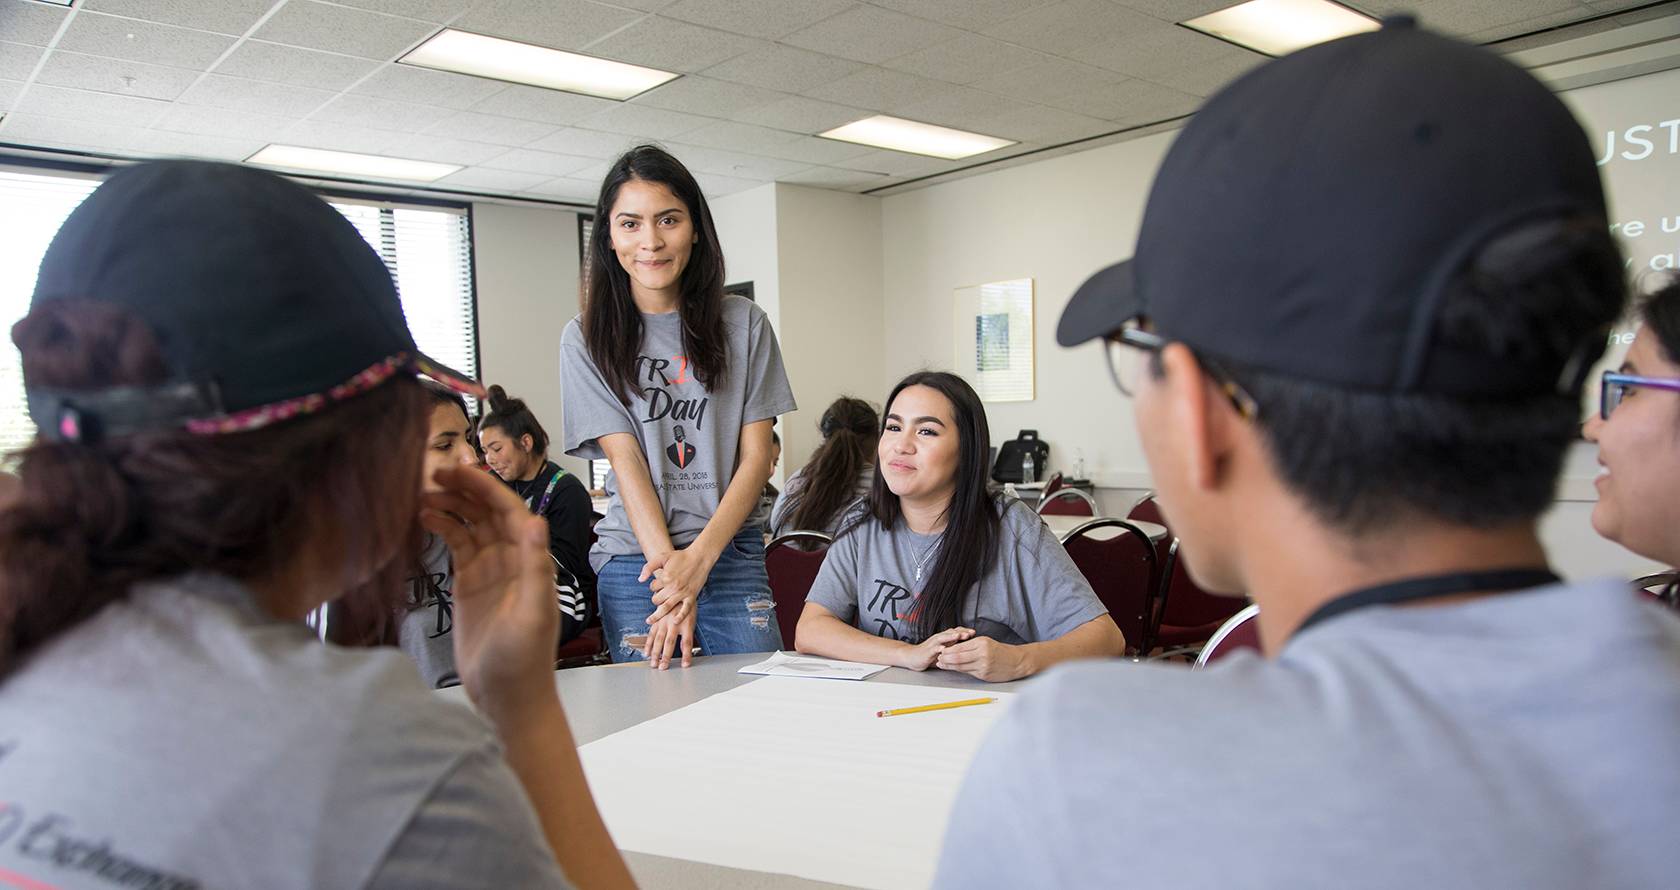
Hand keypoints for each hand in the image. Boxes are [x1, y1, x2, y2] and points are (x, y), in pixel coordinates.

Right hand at [420, 464, 559, 729]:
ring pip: (470, 524)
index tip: (458, 471)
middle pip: (488, 511)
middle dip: (464, 489)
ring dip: (450, 505)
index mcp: (531, 560)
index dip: (485, 487)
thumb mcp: (532, 614)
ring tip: (420, 492)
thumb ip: (535, 568)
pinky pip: (457, 545)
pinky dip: (441, 528)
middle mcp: (513, 559)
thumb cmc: (524, 661)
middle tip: (431, 473)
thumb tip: (536, 522)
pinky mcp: (469, 584)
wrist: (507, 697)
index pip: (509, 510)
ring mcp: (490, 570)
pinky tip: (422, 517)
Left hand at [644, 544, 717, 623]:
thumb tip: (640, 580)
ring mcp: (682, 593)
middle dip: (655, 599)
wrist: (700, 557)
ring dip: (658, 614)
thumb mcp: (662, 557)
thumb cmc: (681, 556)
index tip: (657, 584)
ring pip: (666, 607)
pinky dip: (680, 616)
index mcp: (665, 578)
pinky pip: (685, 609)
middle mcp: (673, 587)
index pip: (652, 588)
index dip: (653, 586)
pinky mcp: (691, 596)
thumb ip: (649, 567)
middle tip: (658, 597)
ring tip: (651, 620)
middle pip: (657, 599)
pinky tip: (675, 622)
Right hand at [644, 605, 697, 669]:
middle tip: (662, 667)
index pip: (688, 642)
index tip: (685, 665)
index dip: (687, 655)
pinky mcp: (657, 621)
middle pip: (670, 643)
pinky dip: (648, 644)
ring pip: (659, 640)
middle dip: (666, 656)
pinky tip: (646, 653)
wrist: (677, 592)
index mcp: (686, 624)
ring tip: (653, 664)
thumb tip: (685, 650)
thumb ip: (687, 637)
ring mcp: (664, 622)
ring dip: (655, 653)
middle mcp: (674, 624)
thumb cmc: (686, 609)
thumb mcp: (691, 621)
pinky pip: (652, 634)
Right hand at [898, 627, 974, 671]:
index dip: (965, 631)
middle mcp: (939, 639)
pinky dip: (939, 648)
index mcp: (944, 638)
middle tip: (970, 632)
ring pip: (943, 638)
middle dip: (961, 632)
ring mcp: (933, 644)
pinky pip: (934, 649)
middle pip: (951, 632)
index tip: (974, 632)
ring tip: (959, 636)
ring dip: (951, 636)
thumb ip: (953, 648)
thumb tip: (967, 649)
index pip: (956, 632)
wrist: (912, 657)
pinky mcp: (928, 651)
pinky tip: (944, 649)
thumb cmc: (929, 654)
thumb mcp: (943, 650)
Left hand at [936, 636, 1032, 681]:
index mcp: (981, 643)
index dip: (948, 649)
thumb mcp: (987, 642)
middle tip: (938, 658)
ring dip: (949, 666)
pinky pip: (968, 672)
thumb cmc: (1001, 651)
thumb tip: (955, 649)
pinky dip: (959, 670)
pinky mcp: (984, 674)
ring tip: (942, 664)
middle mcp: (982, 654)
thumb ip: (972, 645)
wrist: (1017, 662)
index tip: (941, 649)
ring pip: (961, 666)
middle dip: (946, 658)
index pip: (960, 647)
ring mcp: (983, 665)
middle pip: (958, 657)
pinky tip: (954, 669)